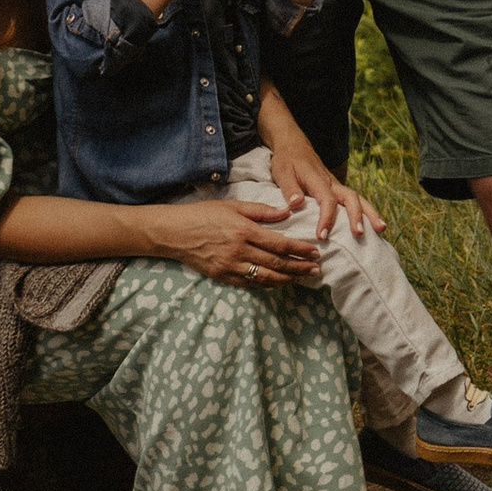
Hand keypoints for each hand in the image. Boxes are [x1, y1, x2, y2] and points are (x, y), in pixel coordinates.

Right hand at [149, 190, 324, 286]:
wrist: (174, 232)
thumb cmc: (204, 214)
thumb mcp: (233, 205)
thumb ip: (261, 211)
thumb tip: (287, 211)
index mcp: (244, 231)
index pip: (279, 243)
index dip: (299, 249)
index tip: (314, 252)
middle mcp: (239, 251)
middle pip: (277, 263)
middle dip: (299, 267)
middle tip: (316, 268)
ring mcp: (231, 266)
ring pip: (266, 277)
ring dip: (288, 279)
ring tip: (303, 277)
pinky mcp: (223, 276)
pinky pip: (250, 284)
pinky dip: (268, 284)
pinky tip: (279, 282)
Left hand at [269, 129, 384, 243]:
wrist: (294, 144)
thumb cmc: (287, 160)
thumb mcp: (282, 173)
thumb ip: (289, 189)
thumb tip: (296, 203)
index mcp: (318, 180)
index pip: (327, 200)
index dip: (326, 218)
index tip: (322, 236)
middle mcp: (332, 183)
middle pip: (351, 198)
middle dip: (357, 216)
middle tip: (359, 234)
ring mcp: (337, 186)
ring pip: (358, 198)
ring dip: (370, 214)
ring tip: (381, 230)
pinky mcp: (338, 189)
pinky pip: (355, 200)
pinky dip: (366, 212)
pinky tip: (373, 226)